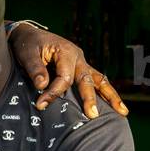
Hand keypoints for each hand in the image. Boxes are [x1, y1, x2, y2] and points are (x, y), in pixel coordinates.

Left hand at [9, 23, 128, 118]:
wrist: (29, 35)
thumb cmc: (27, 44)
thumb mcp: (26, 54)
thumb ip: (35, 69)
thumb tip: (42, 85)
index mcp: (65, 52)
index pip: (64, 77)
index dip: (53, 92)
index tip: (41, 104)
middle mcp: (78, 57)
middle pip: (87, 80)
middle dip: (90, 98)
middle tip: (92, 115)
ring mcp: (82, 62)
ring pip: (99, 80)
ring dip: (111, 96)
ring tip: (123, 112)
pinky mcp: (81, 68)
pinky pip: (96, 81)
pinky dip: (106, 93)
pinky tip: (115, 106)